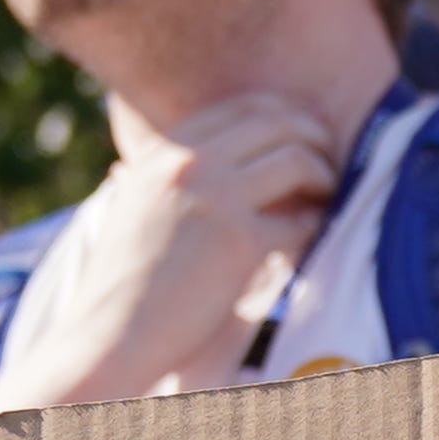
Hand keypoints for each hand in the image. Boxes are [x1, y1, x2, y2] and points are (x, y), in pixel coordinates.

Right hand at [4, 94, 348, 400]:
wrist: (111, 333)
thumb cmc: (127, 278)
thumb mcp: (138, 202)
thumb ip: (175, 173)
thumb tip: (229, 152)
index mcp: (164, 151)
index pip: (243, 107)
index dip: (284, 116)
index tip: (302, 135)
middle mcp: (189, 164)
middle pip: (277, 124)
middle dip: (314, 139)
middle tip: (327, 162)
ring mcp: (215, 199)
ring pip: (297, 161)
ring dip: (323, 176)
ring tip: (327, 195)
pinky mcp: (241, 242)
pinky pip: (300, 220)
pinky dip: (313, 226)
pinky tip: (310, 235)